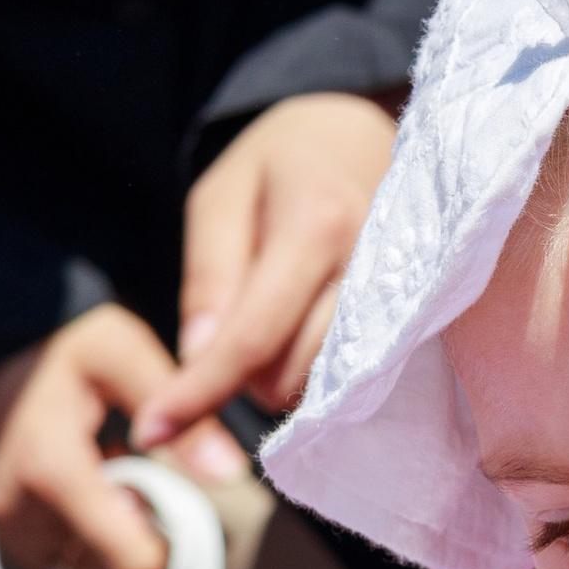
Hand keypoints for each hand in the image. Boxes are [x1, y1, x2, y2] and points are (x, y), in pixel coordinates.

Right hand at [0, 305, 243, 568]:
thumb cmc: (63, 346)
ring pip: (92, 568)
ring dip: (114, 531)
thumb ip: (180, 412)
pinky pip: (64, 559)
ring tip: (107, 471)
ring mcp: (4, 529)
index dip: (169, 537)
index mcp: (50, 472)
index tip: (175, 492)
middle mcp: (18, 513)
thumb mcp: (125, 356)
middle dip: (141, 529)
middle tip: (138, 470)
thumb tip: (231, 474)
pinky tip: (83, 484)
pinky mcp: (1, 535)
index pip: (133, 561)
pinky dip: (85, 532)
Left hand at [129, 92, 399, 455]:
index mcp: (316, 226)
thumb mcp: (219, 198)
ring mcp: (405, 298)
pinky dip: (316, 375)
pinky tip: (304, 335)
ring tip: (271, 323)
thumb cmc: (280, 163)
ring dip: (279, 377)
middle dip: (242, 378)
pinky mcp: (418, 321)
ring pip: (323, 386)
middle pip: (289, 374)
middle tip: (229, 330)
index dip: (197, 392)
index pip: (250, 337)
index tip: (150, 432)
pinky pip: (358, 380)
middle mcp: (370, 267)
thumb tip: (198, 357)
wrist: (363, 135)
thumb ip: (209, 276)